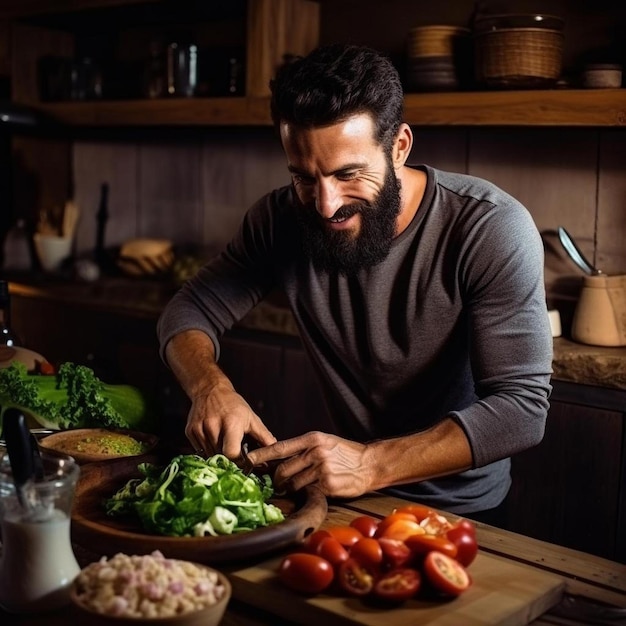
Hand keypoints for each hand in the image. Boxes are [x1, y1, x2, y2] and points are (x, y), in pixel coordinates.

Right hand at [185, 383, 275, 458]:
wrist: (210, 389)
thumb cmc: (234, 405)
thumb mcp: (251, 418)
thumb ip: (264, 436)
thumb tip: (274, 453)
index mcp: (231, 422)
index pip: (231, 453)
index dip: (237, 461)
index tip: (242, 460)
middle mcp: (213, 425)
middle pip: (220, 456)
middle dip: (228, 458)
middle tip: (234, 450)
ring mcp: (199, 428)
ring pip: (209, 455)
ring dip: (217, 454)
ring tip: (223, 441)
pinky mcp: (190, 431)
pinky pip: (199, 450)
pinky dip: (207, 448)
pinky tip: (213, 437)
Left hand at [246, 431, 371, 497]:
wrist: (370, 463)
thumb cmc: (346, 453)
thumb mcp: (325, 442)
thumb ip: (304, 447)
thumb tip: (281, 456)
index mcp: (312, 439)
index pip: (280, 447)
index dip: (262, 454)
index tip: (248, 460)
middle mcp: (315, 452)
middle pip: (282, 469)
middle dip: (275, 479)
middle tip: (275, 483)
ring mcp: (321, 469)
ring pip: (292, 484)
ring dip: (288, 489)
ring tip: (291, 489)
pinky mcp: (327, 486)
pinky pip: (307, 492)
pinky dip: (305, 493)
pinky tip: (310, 490)